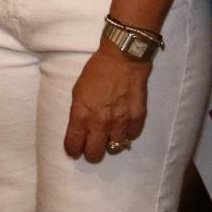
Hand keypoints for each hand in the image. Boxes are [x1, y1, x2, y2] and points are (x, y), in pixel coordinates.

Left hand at [63, 42, 150, 161]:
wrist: (123, 57)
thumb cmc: (97, 71)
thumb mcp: (78, 91)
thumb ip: (79, 113)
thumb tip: (81, 129)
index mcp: (81, 114)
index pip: (74, 145)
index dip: (73, 150)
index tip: (75, 149)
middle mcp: (100, 122)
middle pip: (95, 154)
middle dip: (92, 153)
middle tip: (93, 146)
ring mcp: (120, 121)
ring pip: (115, 147)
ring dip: (112, 141)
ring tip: (111, 131)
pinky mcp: (137, 118)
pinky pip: (132, 136)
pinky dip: (128, 133)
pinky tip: (125, 124)